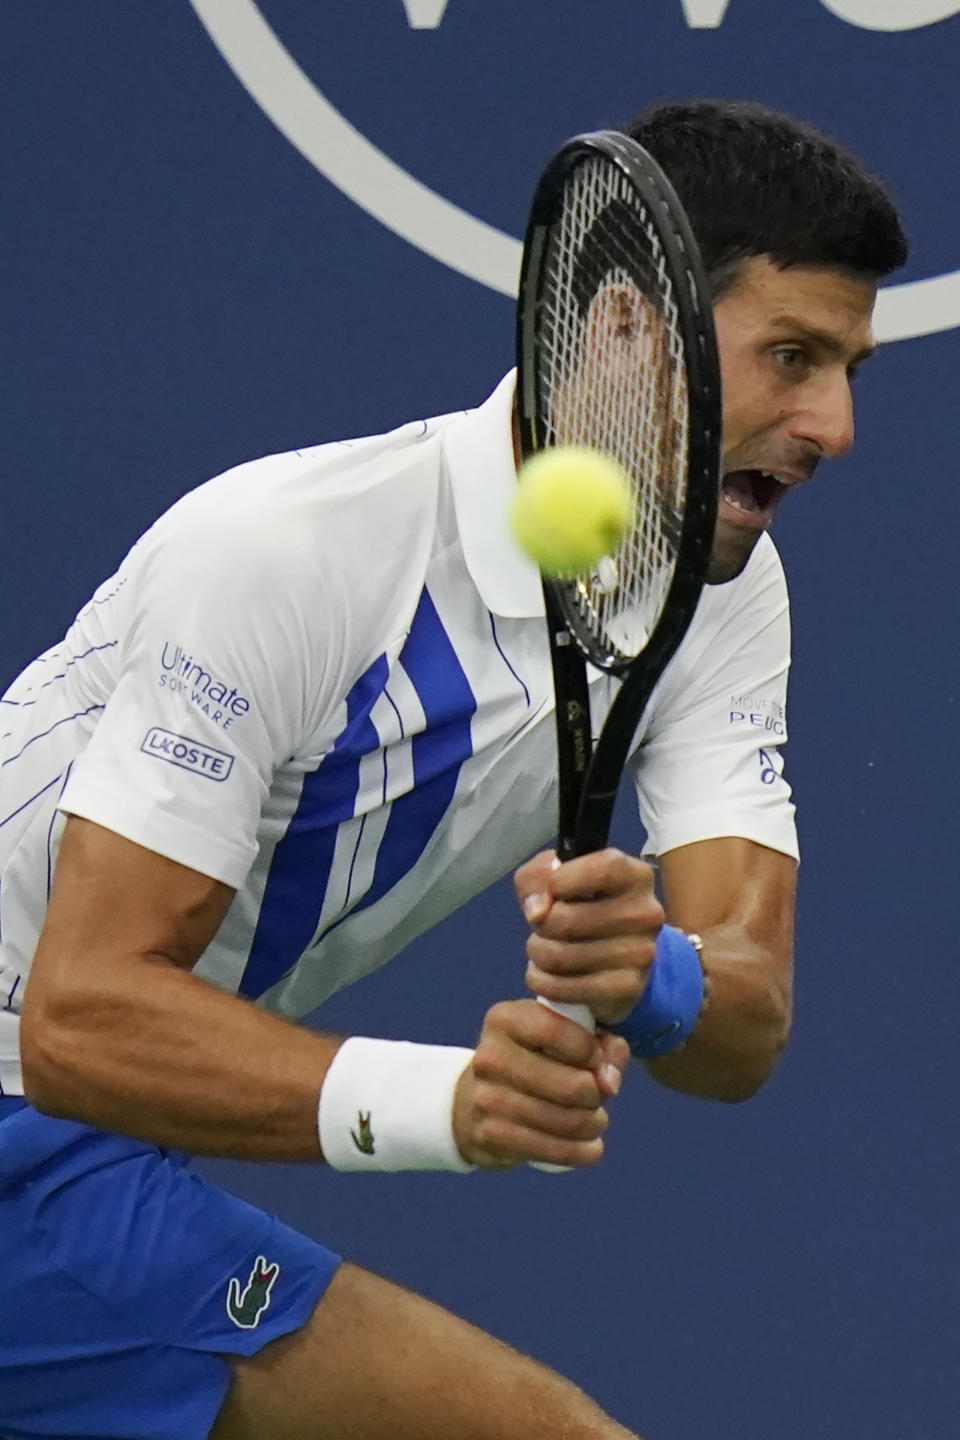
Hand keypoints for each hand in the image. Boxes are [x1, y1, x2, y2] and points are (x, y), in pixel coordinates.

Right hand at [452, 999, 628, 1169]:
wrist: (476, 1099)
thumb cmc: (533, 1060)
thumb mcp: (562, 1037)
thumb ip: (601, 1045)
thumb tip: (611, 1078)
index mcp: (504, 1020)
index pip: (553, 1029)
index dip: (589, 1049)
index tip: (598, 1060)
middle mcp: (489, 1056)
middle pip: (570, 1085)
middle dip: (597, 1095)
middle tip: (600, 1096)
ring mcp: (485, 1098)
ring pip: (565, 1121)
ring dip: (593, 1124)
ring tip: (596, 1120)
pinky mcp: (490, 1135)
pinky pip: (552, 1150)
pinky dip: (580, 1151)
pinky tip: (590, 1146)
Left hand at [514, 848, 664, 1025]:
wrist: (618, 955)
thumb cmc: (584, 904)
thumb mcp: (558, 876)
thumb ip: (538, 878)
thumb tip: (537, 911)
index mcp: (635, 876)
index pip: (603, 870)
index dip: (563, 880)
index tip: (550, 889)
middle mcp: (646, 913)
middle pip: (568, 919)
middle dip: (541, 925)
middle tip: (542, 927)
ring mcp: (641, 953)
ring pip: (561, 956)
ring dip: (537, 953)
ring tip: (542, 949)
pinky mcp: (627, 988)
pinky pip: (566, 988)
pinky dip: (542, 981)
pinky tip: (544, 974)